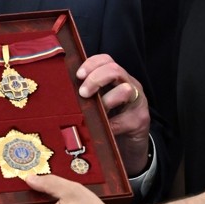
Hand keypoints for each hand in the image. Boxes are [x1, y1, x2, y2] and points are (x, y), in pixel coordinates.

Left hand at [76, 53, 150, 174]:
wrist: (133, 143)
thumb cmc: (112, 120)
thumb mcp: (100, 103)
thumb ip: (90, 94)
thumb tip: (64, 91)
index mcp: (118, 78)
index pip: (106, 60)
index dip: (91, 64)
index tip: (78, 75)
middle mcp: (131, 84)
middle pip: (115, 70)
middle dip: (95, 79)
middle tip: (83, 93)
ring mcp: (138, 101)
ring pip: (124, 90)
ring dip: (105, 102)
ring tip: (95, 114)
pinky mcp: (140, 119)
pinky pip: (122, 120)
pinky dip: (109, 125)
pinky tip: (101, 131)